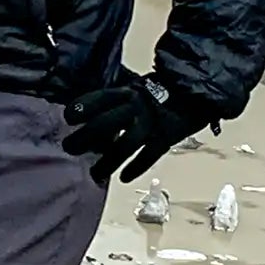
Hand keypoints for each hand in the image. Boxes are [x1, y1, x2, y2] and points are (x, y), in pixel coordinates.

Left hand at [63, 79, 214, 184]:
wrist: (197, 90)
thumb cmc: (163, 89)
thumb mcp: (137, 86)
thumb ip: (119, 98)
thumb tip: (93, 114)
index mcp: (128, 92)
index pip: (99, 98)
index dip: (83, 107)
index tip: (67, 117)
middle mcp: (137, 107)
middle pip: (105, 124)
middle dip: (84, 138)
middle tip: (69, 148)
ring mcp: (152, 123)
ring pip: (124, 145)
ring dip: (107, 162)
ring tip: (93, 174)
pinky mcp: (167, 137)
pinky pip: (149, 155)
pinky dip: (136, 167)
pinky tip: (122, 178)